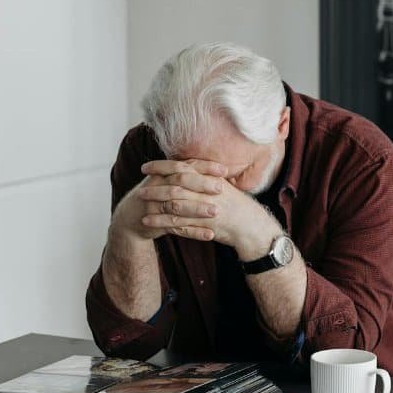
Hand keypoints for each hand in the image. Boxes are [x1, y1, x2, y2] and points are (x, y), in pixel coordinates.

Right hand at [110, 159, 226, 241]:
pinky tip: (209, 235)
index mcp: (163, 173)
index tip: (224, 170)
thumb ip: (187, 175)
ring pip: (177, 206)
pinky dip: (193, 232)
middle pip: (180, 183)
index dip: (204, 166)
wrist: (130, 218)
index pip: (185, 165)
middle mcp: (156, 186)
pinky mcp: (155, 223)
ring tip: (216, 212)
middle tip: (220, 189)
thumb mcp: (166, 181)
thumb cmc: (157, 195)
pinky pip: (176, 227)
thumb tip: (219, 169)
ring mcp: (154, 205)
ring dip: (197, 209)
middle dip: (201, 185)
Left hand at [136, 160, 281, 259]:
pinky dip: (161, 222)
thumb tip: (188, 166)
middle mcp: (207, 193)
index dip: (161, 167)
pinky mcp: (203, 226)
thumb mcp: (225, 186)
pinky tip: (148, 222)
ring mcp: (206, 210)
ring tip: (139, 204)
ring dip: (154, 205)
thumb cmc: (238, 205)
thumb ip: (206, 176)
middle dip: (155, 187)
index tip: (146, 167)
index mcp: (210, 179)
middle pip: (175, 187)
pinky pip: (178, 224)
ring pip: (173, 206)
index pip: (182, 169)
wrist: (252, 227)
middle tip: (140, 188)